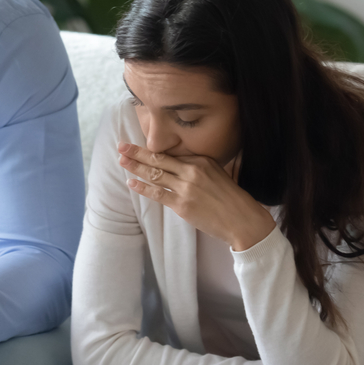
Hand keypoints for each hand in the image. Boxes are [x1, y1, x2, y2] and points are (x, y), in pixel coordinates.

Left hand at [117, 143, 275, 250]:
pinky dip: (143, 188)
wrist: (242, 219)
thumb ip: (198, 168)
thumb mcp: (217, 174)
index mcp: (201, 160)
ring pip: (155, 174)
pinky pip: (157, 194)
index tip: (137, 145)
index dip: (151, 149)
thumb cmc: (231, 198)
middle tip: (121, 146)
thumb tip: (177, 166)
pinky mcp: (182, 204)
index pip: (170, 153)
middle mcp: (192, 170)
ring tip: (121, 161)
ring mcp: (186, 187)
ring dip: (135, 167)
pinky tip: (131, 183)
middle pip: (158, 159)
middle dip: (137, 152)